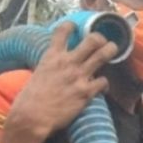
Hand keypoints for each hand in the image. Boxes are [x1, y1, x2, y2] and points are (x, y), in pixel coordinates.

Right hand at [0, 23, 118, 142]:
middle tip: (101, 42)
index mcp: (52, 56)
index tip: (75, 27)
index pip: (63, 30)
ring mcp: (78, 76)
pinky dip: (105, 84)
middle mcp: (67, 62)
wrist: (32, 116)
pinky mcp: (86, 92)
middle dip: (99, 38)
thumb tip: (53, 67)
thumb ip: (49, 67)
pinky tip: (102, 87)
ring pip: (103, 54)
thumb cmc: (30, 99)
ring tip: (112, 50)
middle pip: (92, 40)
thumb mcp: (37, 74)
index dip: (71, 26)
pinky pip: (103, 81)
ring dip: (110, 51)